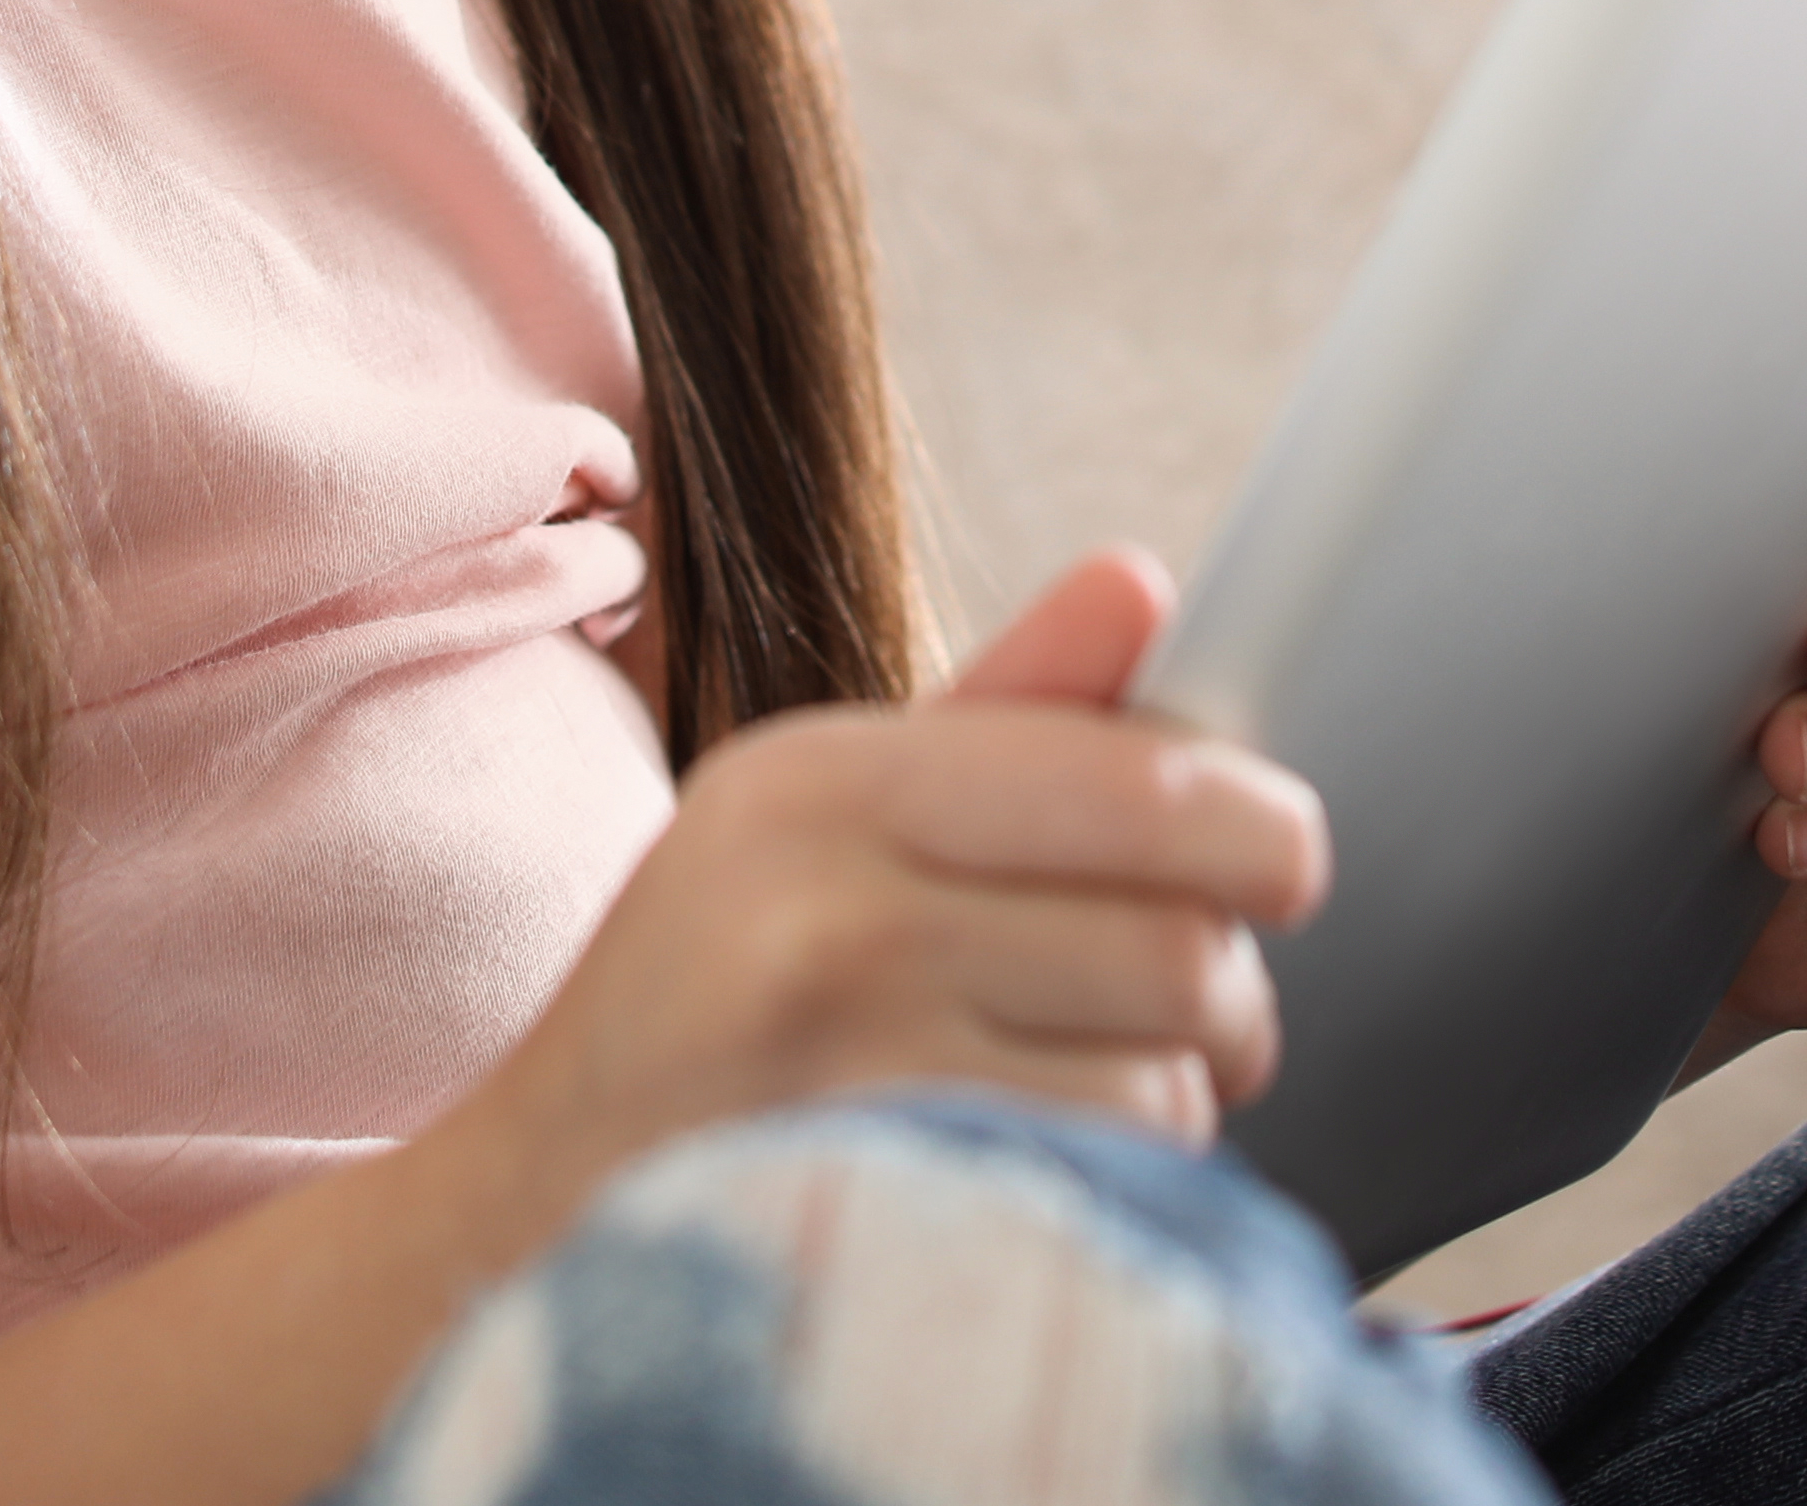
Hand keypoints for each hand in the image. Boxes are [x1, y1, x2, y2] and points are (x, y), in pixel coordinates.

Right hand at [461, 549, 1330, 1218]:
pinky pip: (1101, 1205)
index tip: (1283, 862)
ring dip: (1170, 1114)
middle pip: (1183, 949)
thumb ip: (1006, 714)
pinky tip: (1037, 1183)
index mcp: (822, 784)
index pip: (1138, 781)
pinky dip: (1116, 1206)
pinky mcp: (872, 1225)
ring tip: (1080, 1101)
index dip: (1260, 827)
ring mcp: (842, 1088)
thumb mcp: (821, 822)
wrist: (523, 1217)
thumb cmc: (713, 1002)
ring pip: (1161, 1096)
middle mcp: (824, 921)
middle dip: (1232, 997)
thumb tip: (1146, 580)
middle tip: (1209, 1014)